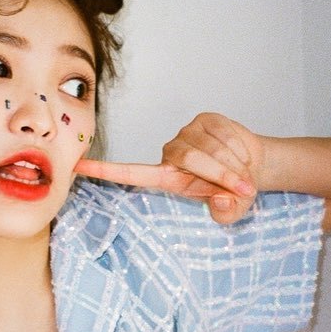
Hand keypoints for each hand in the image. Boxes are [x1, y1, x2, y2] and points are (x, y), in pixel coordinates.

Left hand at [74, 113, 263, 223]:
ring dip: (233, 163)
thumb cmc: (233, 192)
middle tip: (242, 188)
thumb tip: (224, 200)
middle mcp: (171, 154)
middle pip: (189, 158)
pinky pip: (222, 133)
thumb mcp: (232, 209)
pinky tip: (240, 155)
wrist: (252, 166)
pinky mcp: (205, 120)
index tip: (78, 167)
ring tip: (242, 174)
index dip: (106, 171)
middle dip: (220, 173)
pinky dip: (238, 148)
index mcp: (167, 178)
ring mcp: (187, 134)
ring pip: (209, 145)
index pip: (131, 173)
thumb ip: (226, 211)